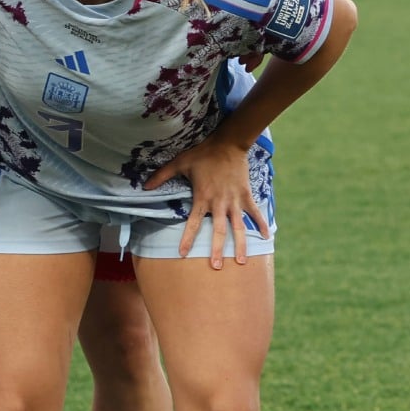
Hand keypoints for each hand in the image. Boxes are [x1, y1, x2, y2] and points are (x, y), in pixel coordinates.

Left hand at [144, 138, 268, 267]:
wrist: (228, 144)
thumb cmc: (202, 154)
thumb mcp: (179, 163)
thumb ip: (162, 175)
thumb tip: (143, 186)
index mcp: (202, 198)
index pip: (193, 223)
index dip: (187, 239)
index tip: (183, 254)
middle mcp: (220, 203)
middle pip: (219, 231)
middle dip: (216, 250)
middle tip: (216, 267)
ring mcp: (235, 200)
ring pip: (238, 227)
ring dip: (240, 244)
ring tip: (240, 261)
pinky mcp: (247, 195)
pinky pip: (254, 213)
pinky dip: (261, 224)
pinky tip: (266, 237)